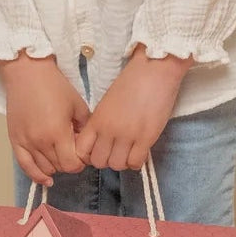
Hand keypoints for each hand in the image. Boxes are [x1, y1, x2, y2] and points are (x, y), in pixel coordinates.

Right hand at [0, 51, 89, 186]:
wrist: (27, 72)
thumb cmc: (54, 85)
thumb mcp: (78, 105)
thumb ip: (84, 129)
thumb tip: (86, 145)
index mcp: (57, 133)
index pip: (72, 165)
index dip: (81, 162)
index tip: (83, 154)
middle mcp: (40, 142)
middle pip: (59, 167)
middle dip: (69, 162)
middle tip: (73, 150)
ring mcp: (26, 142)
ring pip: (44, 168)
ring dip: (55, 166)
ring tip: (60, 154)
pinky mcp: (15, 140)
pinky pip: (24, 165)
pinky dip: (35, 175)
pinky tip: (45, 179)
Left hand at [75, 45, 191, 170]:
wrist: (154, 71)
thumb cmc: (131, 82)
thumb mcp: (107, 102)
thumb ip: (101, 122)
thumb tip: (101, 140)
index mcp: (97, 119)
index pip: (81, 150)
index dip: (88, 155)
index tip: (98, 150)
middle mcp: (108, 130)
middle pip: (99, 162)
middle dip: (106, 159)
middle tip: (116, 151)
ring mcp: (127, 135)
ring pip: (117, 165)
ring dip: (122, 161)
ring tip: (129, 151)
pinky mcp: (146, 138)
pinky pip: (135, 163)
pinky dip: (136, 161)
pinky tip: (140, 150)